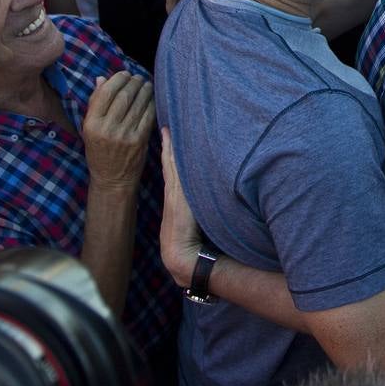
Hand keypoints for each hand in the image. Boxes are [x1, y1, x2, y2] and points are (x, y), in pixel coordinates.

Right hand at [82, 71, 154, 189]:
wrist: (112, 179)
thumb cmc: (99, 151)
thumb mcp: (89, 129)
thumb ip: (95, 103)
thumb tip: (101, 78)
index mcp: (92, 123)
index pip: (106, 92)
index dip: (118, 78)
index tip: (124, 74)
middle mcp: (108, 128)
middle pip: (124, 95)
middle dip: (134, 82)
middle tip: (138, 77)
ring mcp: (125, 134)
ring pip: (138, 103)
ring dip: (145, 90)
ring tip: (146, 84)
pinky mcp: (140, 140)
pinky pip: (148, 115)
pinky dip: (151, 103)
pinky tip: (152, 98)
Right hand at [159, 127, 203, 286]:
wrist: (184, 258)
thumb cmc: (195, 246)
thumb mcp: (199, 224)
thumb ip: (204, 212)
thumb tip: (219, 202)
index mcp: (176, 202)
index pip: (174, 173)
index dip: (172, 157)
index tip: (170, 140)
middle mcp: (173, 195)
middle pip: (169, 165)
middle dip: (168, 147)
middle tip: (166, 127)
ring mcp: (172, 194)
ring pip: (170, 164)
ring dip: (169, 147)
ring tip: (167, 130)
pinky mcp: (175, 195)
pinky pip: (171, 167)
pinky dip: (170, 153)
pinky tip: (169, 140)